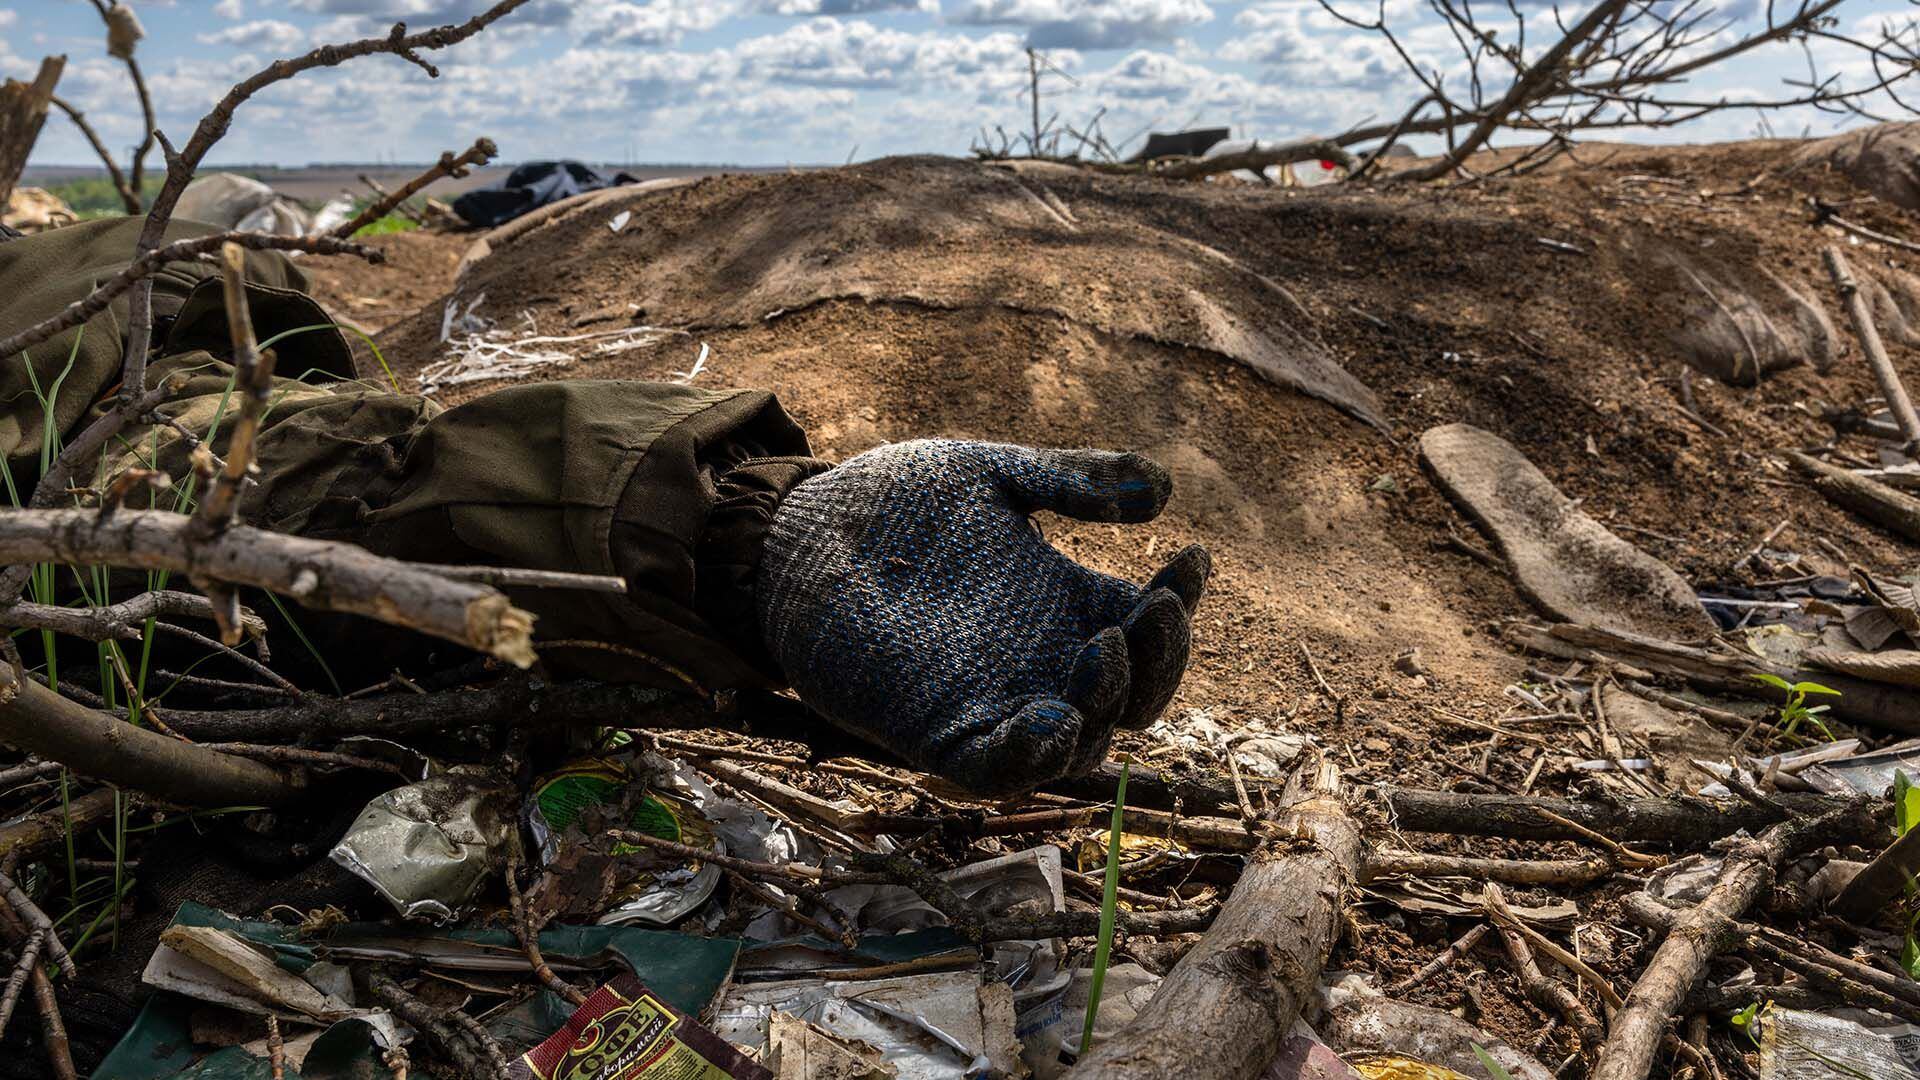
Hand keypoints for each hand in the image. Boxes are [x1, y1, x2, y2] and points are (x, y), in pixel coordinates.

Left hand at [757, 439, 1207, 793]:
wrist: (803, 529)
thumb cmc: (897, 503)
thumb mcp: (991, 477)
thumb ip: (1069, 480)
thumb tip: (1160, 487)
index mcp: (1066, 603)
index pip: (1149, 623)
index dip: (1180, 599)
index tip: (1188, 557)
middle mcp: (1042, 662)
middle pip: (1134, 693)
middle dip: (1161, 658)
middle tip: (1151, 607)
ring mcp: (995, 701)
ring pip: (1082, 742)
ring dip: (1109, 703)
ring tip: (1103, 646)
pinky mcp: (937, 734)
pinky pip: (998, 770)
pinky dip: (1034, 756)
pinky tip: (1055, 719)